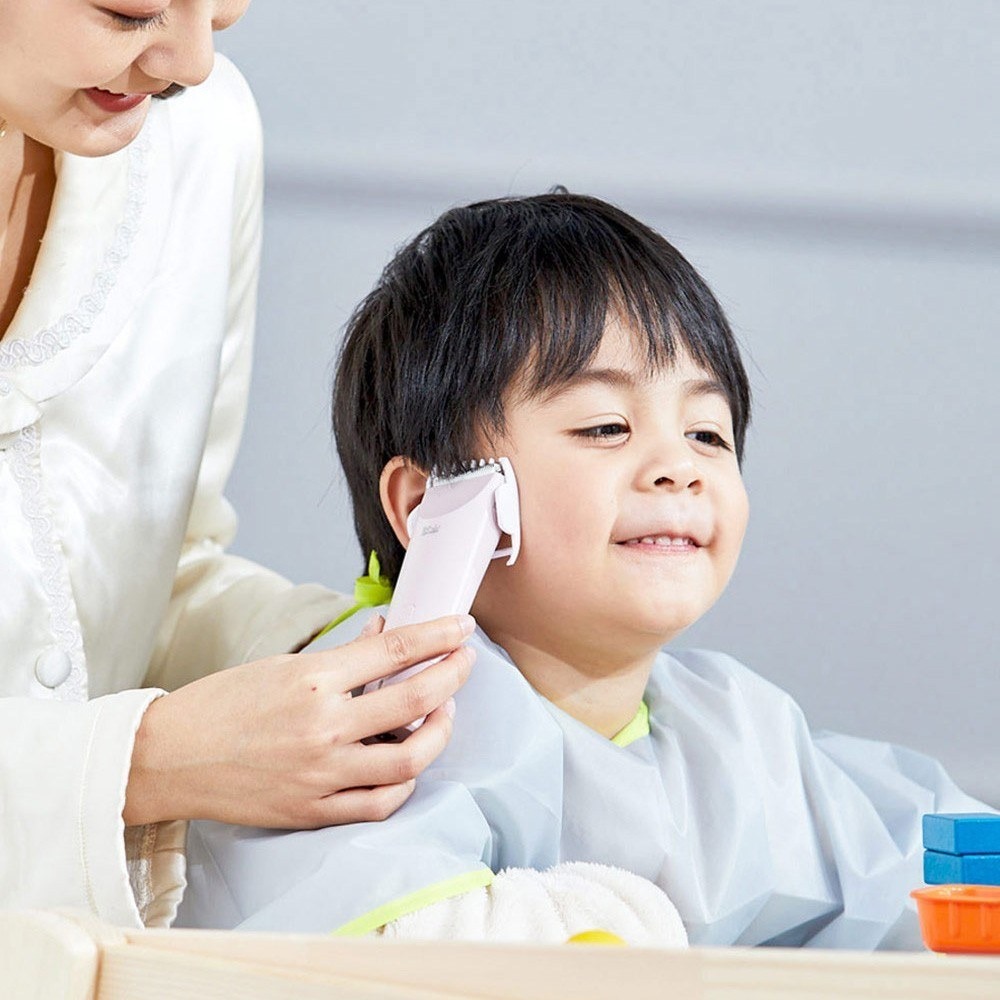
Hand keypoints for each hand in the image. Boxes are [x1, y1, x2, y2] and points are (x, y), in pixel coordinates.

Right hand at [123, 614, 474, 828]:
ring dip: (441, 731)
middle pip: (417, 698)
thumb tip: (386, 635)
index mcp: (313, 679)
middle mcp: (324, 726)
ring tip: (444, 711)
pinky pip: (380, 802)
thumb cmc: (222, 703)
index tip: (462, 626)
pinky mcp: (315, 810)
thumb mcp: (283, 664)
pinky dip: (406, 782)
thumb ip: (342, 656)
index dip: (439, 634)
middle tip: (465, 660)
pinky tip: (411, 761)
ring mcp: (322, 773)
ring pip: (411, 757)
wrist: (170, 757)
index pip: (396, 650)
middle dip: (454, 674)